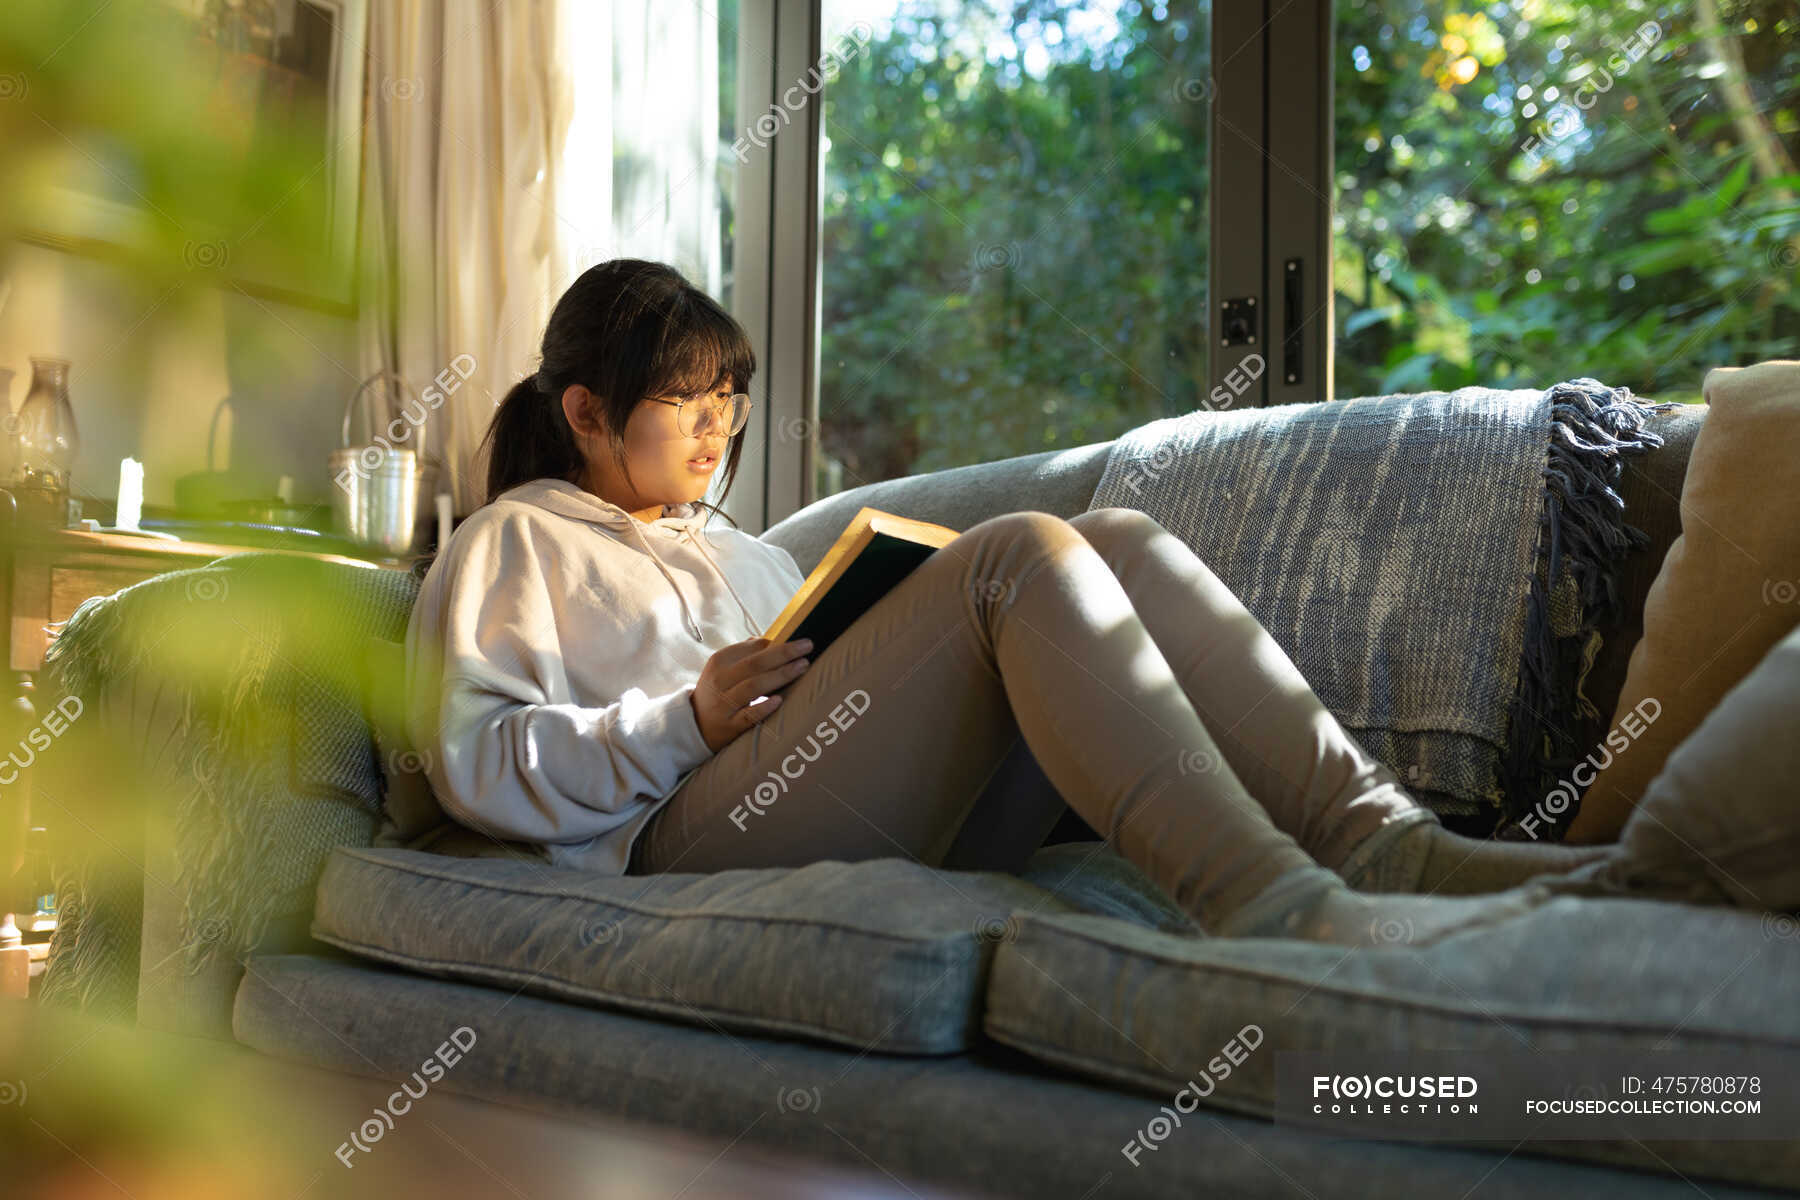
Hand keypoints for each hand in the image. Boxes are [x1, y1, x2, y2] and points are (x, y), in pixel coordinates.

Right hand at [689, 636, 812, 752]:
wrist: (696, 725)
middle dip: (784, 653)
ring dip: (780, 675)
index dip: (775, 643)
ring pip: (753, 686)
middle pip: (755, 663)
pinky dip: (763, 707)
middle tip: (807, 646)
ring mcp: (724, 704)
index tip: (797, 640)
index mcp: (719, 662)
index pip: (750, 648)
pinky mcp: (729, 725)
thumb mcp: (723, 668)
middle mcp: (720, 681)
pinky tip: (779, 700)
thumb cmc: (717, 691)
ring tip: (802, 666)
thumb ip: (746, 653)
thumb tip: (772, 640)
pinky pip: (748, 716)